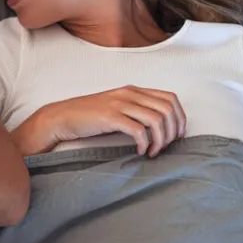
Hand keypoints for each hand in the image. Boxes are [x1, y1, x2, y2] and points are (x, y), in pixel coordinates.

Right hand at [13, 86, 185, 156]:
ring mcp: (119, 104)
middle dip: (173, 132)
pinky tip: (139, 152)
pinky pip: (138, 130)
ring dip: (160, 140)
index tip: (177, 136)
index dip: (180, 118)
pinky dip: (144, 144)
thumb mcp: (117, 107)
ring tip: (153, 152)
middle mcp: (129, 93)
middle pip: (168, 109)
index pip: (171, 98)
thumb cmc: (89, 116)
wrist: (62, 117)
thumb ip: (137, 110)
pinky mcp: (110, 117)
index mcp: (134, 90)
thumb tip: (161, 127)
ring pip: (157, 120)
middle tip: (165, 147)